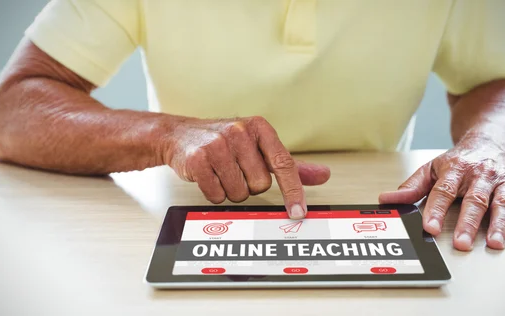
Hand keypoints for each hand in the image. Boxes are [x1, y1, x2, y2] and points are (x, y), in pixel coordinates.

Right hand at [163, 116, 330, 218]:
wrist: (181, 134)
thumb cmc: (225, 143)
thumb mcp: (259, 148)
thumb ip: (290, 165)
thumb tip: (323, 175)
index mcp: (260, 128)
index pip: (284, 164)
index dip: (293, 191)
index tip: (299, 212)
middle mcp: (240, 132)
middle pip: (260, 185)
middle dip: (250, 186)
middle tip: (237, 172)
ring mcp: (217, 144)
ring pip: (239, 193)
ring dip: (232, 190)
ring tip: (222, 173)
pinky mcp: (198, 159)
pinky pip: (217, 195)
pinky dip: (215, 193)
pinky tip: (209, 176)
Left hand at [379, 141, 504, 250]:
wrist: (490, 141)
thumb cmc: (459, 161)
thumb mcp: (431, 168)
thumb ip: (411, 187)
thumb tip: (387, 200)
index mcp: (456, 168)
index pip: (443, 191)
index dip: (436, 210)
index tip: (430, 228)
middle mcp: (480, 174)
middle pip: (474, 200)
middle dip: (468, 223)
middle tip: (461, 243)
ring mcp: (501, 181)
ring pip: (502, 203)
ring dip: (499, 224)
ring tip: (494, 243)